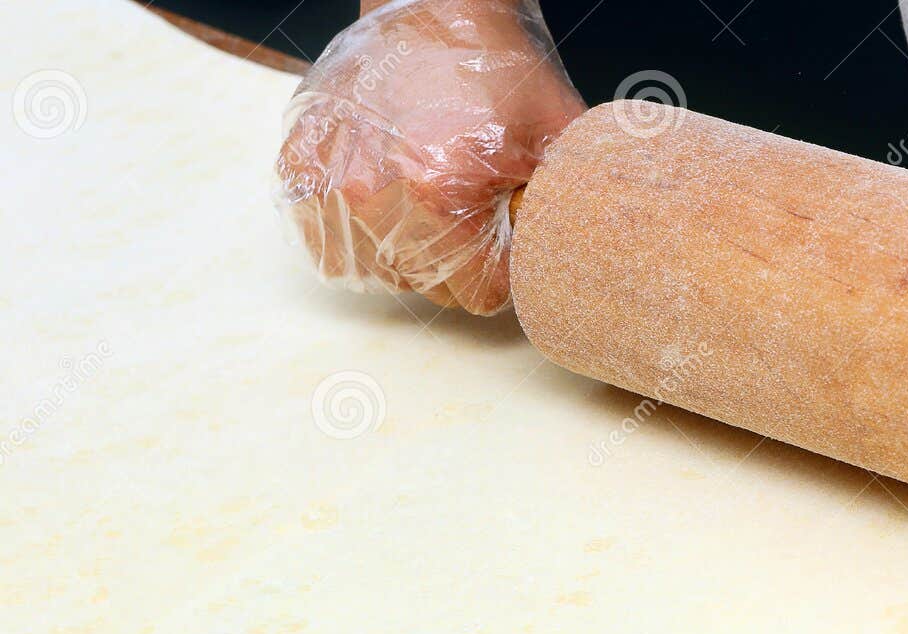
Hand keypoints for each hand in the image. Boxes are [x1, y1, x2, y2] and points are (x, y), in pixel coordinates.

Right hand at [275, 0, 585, 314]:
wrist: (432, 4)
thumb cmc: (496, 68)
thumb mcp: (558, 142)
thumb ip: (566, 214)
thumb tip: (572, 266)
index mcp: (440, 196)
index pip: (479, 294)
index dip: (501, 268)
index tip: (502, 231)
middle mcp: (374, 197)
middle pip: (430, 286)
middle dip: (458, 257)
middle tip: (468, 200)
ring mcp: (330, 184)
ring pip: (380, 272)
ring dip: (406, 248)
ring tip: (425, 191)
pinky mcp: (300, 169)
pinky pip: (331, 245)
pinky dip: (359, 232)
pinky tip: (387, 194)